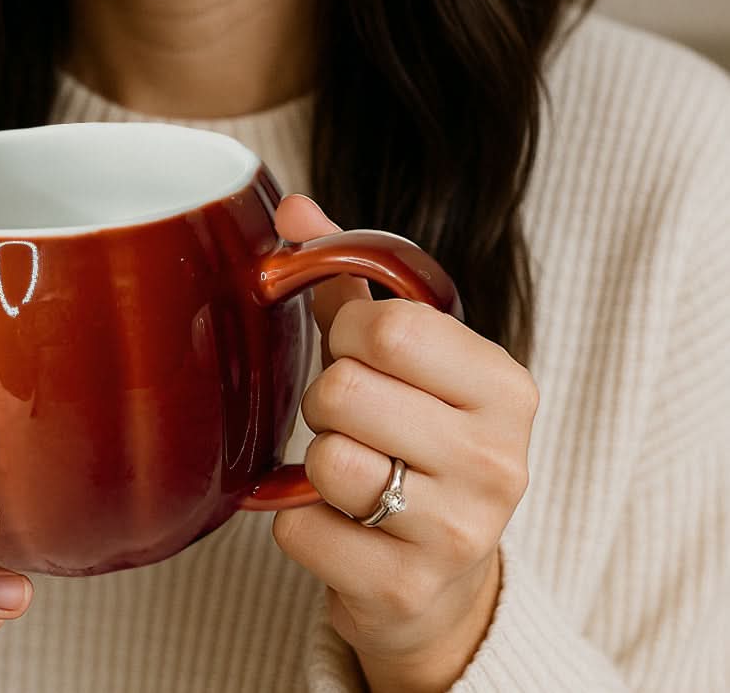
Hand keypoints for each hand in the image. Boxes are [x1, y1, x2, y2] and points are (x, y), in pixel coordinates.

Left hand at [271, 196, 537, 692]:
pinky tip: (337, 522)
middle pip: (344, 390)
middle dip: (327, 398)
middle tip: (350, 419)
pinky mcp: (402, 590)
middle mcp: (496, 462)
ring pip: (323, 459)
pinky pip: (296, 528)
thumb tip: (295, 209)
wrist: (446, 580)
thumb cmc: (420, 441)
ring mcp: (455, 534)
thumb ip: (352, 282)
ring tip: (349, 468)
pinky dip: (296, 520)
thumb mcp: (410, 361)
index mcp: (504, 388)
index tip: (355, 352)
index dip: (347, 334)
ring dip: (314, 460)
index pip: (392, 329)